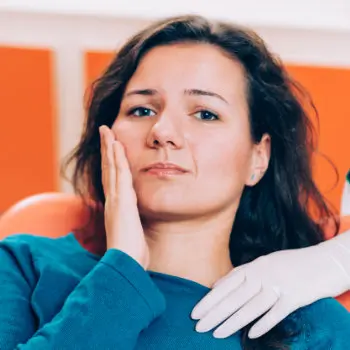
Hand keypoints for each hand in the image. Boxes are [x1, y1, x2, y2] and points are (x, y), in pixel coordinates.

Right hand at [100, 125, 149, 268]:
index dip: (111, 162)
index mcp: (117, 206)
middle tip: (105, 131)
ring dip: (110, 149)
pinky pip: (120, 176)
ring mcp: (116, 200)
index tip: (112, 147)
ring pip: (112, 168)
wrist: (126, 264)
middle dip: (107, 149)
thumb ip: (133, 222)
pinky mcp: (121, 202)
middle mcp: (113, 200)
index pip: (113, 178)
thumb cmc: (131, 252)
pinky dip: (116, 160)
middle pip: (108, 169)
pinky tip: (116, 146)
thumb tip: (136, 221)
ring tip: (108, 132)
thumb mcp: (133, 233)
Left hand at [191, 241, 349, 338]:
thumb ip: (239, 273)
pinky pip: (276, 312)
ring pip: (251, 307)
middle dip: (215, 313)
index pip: (227, 286)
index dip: (210, 300)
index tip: (195, 312)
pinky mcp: (295, 297)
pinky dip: (263, 324)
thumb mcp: (263, 263)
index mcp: (254, 266)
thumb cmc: (290, 263)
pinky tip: (250, 335)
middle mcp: (264, 275)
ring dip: (233, 322)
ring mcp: (279, 285)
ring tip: (216, 334)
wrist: (324, 261)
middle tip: (198, 327)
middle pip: (235, 297)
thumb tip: (216, 284)